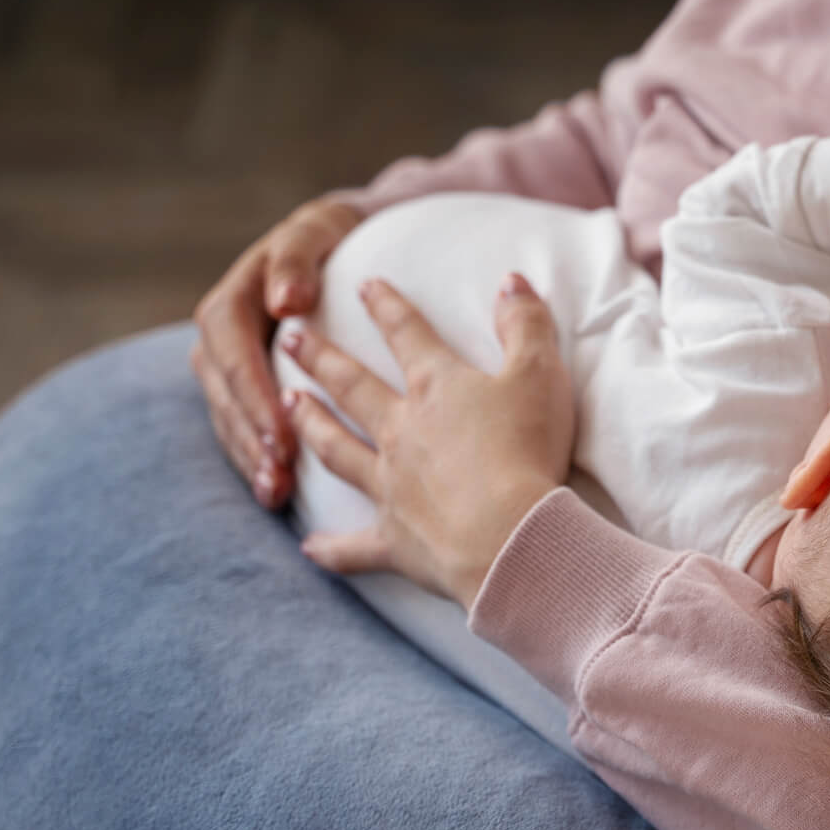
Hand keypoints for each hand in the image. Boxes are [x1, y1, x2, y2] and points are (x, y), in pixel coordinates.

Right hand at [191, 195, 363, 508]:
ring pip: (230, 418)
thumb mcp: (317, 229)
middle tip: (279, 476)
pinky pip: (243, 428)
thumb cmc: (334, 236)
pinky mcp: (246, 390)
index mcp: (231, 302)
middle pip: (225, 394)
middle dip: (250, 436)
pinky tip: (276, 492)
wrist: (346, 242)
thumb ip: (296, 258)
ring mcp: (229, 367)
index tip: (281, 434)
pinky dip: (256, 459)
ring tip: (276, 492)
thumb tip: (285, 301)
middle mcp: (220, 338)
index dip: (253, 396)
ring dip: (249, 458)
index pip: (231, 352)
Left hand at [278, 273, 574, 608]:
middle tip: (289, 339)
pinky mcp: (395, 539)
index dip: (386, 305)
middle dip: (321, 358)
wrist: (508, 535)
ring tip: (289, 406)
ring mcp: (391, 485)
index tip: (363, 284)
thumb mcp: (541, 374)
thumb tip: (512, 280)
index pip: (406, 333)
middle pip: (353, 386)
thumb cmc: (527, 450)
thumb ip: (526, 323)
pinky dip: (330, 549)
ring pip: (338, 450)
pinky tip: (307, 547)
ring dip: (311, 426)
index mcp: (437, 387)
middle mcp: (401, 430)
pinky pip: (354, 546)